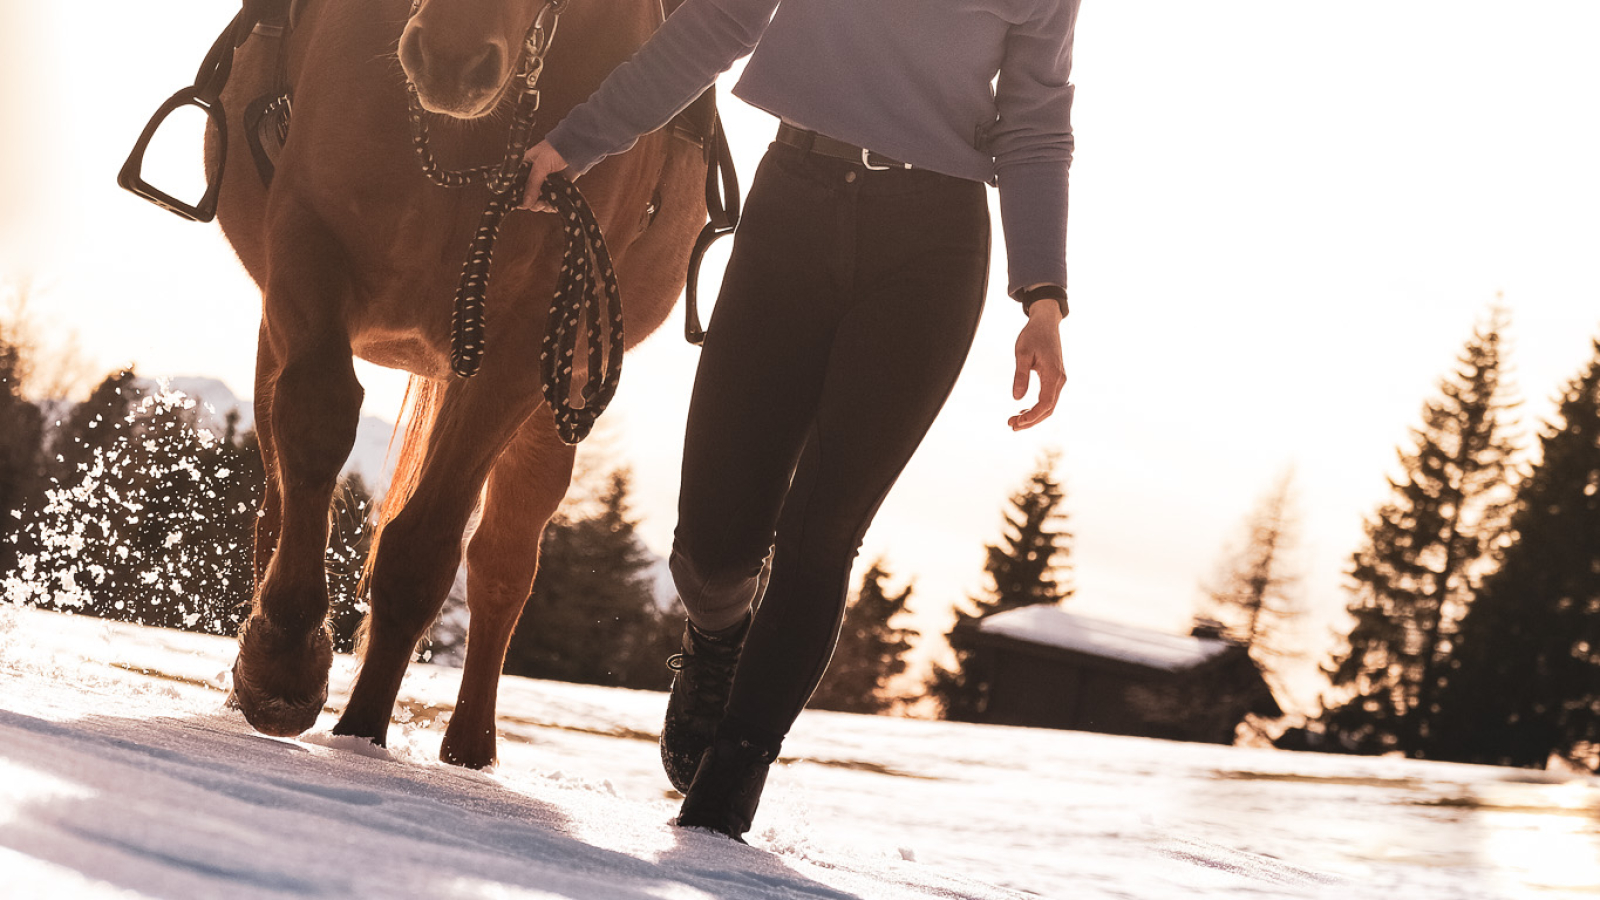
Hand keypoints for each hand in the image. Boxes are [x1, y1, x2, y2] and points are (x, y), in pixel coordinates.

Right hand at [518, 140, 569, 211]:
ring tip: (547, 204)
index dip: (518, 195)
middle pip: (528, 195)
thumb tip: (526, 203)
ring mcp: (545, 182)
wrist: (577, 148)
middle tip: (539, 203)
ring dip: (543, 205)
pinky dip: (552, 204)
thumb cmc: (556, 149)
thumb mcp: (541, 165)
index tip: (522, 203)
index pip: (516, 184)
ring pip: (539, 200)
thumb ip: (533, 184)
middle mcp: (534, 175)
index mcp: (525, 167)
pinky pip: (551, 200)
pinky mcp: (557, 187)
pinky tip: (554, 204)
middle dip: (532, 202)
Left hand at [1009, 300, 1065, 430]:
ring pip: (1049, 406)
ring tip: (1014, 421)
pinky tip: (1023, 410)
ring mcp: (1059, 379)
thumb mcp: (1022, 353)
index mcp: (1052, 374)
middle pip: (1048, 409)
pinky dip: (1037, 408)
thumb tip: (1016, 398)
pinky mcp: (1055, 378)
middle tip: (1011, 426)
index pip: (1046, 403)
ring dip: (1033, 416)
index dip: (1032, 416)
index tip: (1017, 422)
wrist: (1046, 322)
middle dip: (1031, 421)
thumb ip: (1020, 376)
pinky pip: (1048, 398)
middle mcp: (1059, 379)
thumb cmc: (1033, 335)